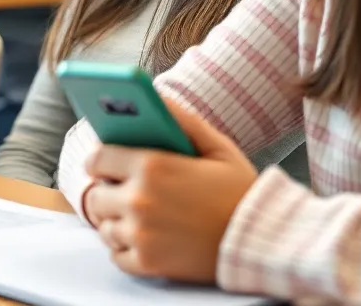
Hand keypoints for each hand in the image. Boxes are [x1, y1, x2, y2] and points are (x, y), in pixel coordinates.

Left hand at [83, 98, 258, 282]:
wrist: (263, 241)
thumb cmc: (239, 191)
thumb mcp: (216, 146)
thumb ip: (181, 118)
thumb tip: (153, 97)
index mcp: (151, 167)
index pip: (98, 158)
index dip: (100, 159)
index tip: (105, 161)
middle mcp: (138, 201)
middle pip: (97, 195)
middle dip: (108, 190)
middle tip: (125, 189)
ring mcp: (140, 235)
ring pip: (105, 226)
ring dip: (116, 219)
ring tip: (138, 213)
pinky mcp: (147, 263)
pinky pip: (116, 254)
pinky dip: (125, 247)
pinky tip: (144, 237)